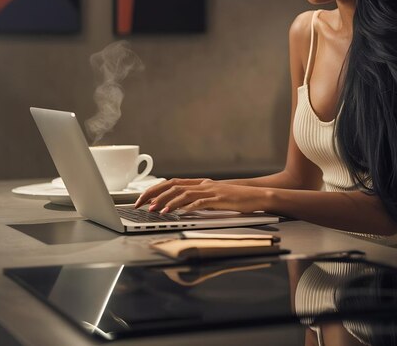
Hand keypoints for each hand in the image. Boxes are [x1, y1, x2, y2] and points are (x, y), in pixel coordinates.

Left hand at [135, 178, 270, 213]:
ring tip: (156, 210)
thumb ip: (198, 200)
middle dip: (155, 194)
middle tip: (142, 205)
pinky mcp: (219, 199)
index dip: (155, 189)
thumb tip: (180, 208)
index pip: (172, 183)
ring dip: (168, 202)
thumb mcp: (213, 198)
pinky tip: (180, 213)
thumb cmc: (235, 199)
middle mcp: (203, 184)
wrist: (255, 196)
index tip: (142, 199)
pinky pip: (201, 202)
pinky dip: (189, 207)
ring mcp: (211, 190)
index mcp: (200, 183)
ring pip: (184, 193)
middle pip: (174, 185)